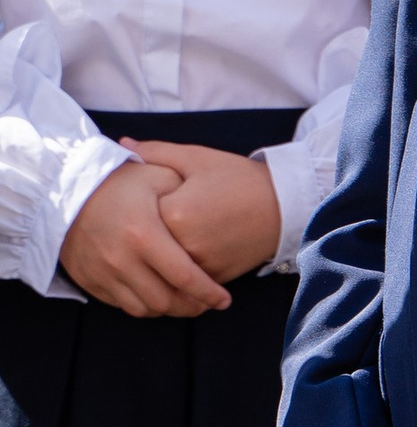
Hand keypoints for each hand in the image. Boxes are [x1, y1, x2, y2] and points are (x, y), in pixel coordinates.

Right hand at [60, 158, 231, 317]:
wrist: (64, 186)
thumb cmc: (118, 180)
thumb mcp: (157, 176)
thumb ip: (187, 195)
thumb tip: (216, 212)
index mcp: (143, 235)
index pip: (185, 277)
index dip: (208, 293)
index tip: (224, 300)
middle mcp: (120, 259)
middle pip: (165, 301)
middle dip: (191, 307)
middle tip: (206, 302)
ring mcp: (101, 272)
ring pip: (143, 308)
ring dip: (167, 309)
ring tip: (182, 299)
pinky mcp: (88, 279)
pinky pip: (120, 304)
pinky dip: (141, 304)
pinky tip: (154, 293)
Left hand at [132, 137, 280, 282]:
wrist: (285, 205)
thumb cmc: (239, 177)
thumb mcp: (197, 158)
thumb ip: (156, 152)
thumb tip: (122, 145)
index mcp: (175, 212)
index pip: (137, 216)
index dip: (135, 208)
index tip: (138, 201)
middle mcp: (185, 244)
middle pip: (148, 246)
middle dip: (144, 237)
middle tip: (140, 228)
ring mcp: (202, 264)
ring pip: (165, 268)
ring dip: (158, 260)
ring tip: (159, 245)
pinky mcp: (216, 277)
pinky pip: (186, 281)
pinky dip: (180, 273)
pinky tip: (180, 258)